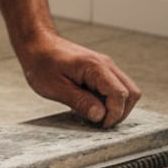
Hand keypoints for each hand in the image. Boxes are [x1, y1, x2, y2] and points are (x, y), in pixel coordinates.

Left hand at [16, 33, 141, 126]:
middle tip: (98, 121)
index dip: (114, 114)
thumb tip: (100, 116)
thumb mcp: (55, 87)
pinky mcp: (100, 70)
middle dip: (119, 112)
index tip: (100, 124)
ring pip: (126, 91)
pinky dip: (107, 100)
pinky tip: (89, 103)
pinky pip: (114, 88)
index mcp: (95, 67)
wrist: (36, 43)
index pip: (120, 94)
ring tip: (92, 112)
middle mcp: (105, 65)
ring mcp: (105, 66)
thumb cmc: (41, 62)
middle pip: (131, 93)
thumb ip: (80, 102)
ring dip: (114, 106)